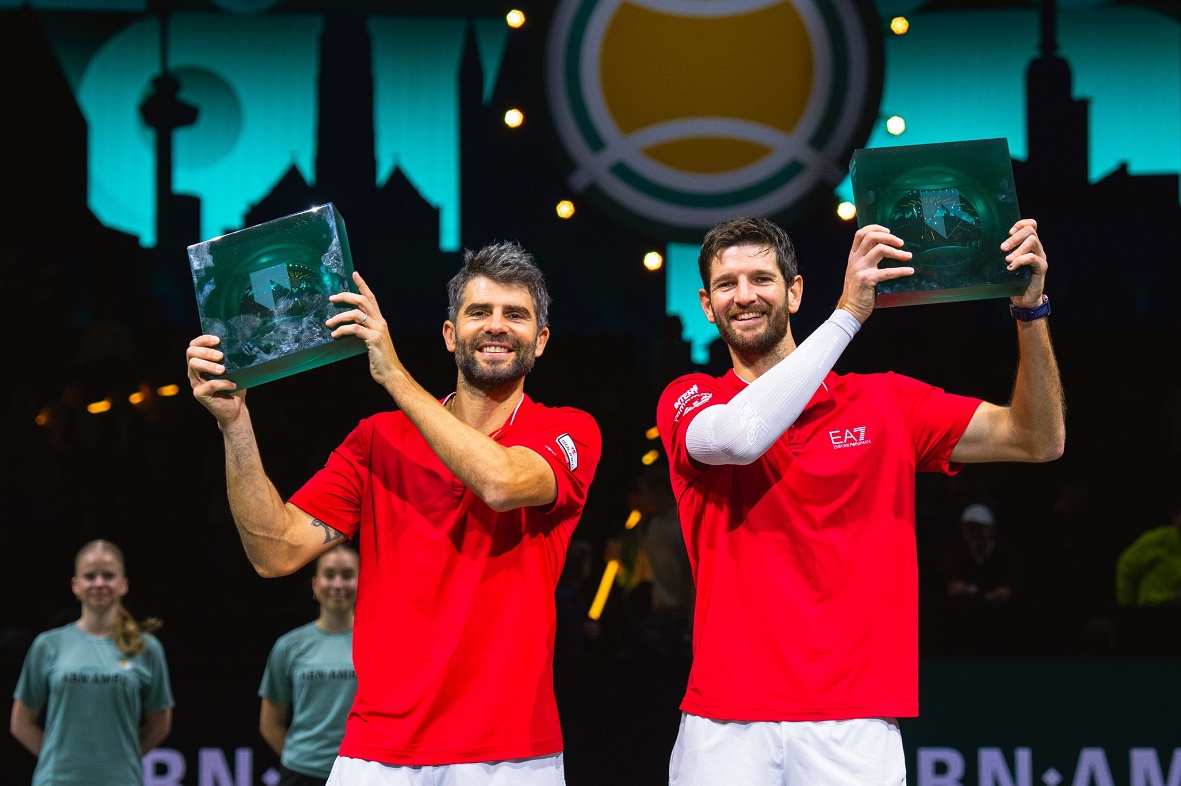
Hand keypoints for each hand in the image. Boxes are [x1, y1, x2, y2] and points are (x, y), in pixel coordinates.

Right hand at [186, 335, 245, 424]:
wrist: (236, 408)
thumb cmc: (235, 386)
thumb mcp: (234, 369)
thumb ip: (232, 358)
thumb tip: (241, 344)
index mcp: (200, 363)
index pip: (193, 346)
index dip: (202, 340)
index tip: (217, 340)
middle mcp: (194, 371)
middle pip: (191, 353)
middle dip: (205, 351)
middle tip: (220, 355)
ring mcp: (196, 383)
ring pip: (194, 366)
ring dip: (209, 365)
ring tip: (223, 369)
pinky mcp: (200, 394)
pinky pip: (209, 385)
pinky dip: (222, 383)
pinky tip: (232, 385)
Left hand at [327, 271, 404, 388]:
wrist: (391, 373)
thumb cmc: (381, 359)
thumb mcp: (373, 341)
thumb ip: (365, 331)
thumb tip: (352, 327)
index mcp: (380, 321)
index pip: (371, 298)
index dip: (363, 285)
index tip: (355, 274)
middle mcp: (380, 322)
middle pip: (362, 300)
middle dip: (345, 296)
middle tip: (332, 298)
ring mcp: (377, 329)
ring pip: (356, 313)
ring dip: (339, 317)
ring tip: (328, 323)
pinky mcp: (373, 338)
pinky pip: (354, 329)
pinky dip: (342, 330)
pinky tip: (335, 335)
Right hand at [836, 224, 913, 322]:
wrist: (850, 309)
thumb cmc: (856, 291)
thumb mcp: (856, 271)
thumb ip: (865, 259)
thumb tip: (883, 249)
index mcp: (853, 256)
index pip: (860, 233)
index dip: (875, 228)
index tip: (888, 231)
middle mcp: (855, 260)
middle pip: (871, 237)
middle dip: (889, 237)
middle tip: (901, 243)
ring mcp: (860, 269)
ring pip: (880, 249)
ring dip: (897, 252)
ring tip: (907, 256)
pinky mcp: (867, 280)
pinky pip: (887, 272)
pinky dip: (901, 270)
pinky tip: (909, 271)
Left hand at [1003, 218, 1047, 308]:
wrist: (1024, 298)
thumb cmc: (1013, 280)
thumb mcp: (1006, 263)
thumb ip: (1003, 254)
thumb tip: (983, 247)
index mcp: (1029, 245)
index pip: (1031, 225)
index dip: (1021, 224)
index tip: (1009, 231)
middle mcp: (1037, 248)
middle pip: (1030, 231)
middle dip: (1015, 237)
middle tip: (1003, 248)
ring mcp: (1040, 257)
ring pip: (1033, 241)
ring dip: (1018, 249)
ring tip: (1007, 259)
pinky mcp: (1041, 267)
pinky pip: (1033, 258)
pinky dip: (1021, 260)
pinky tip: (1011, 267)